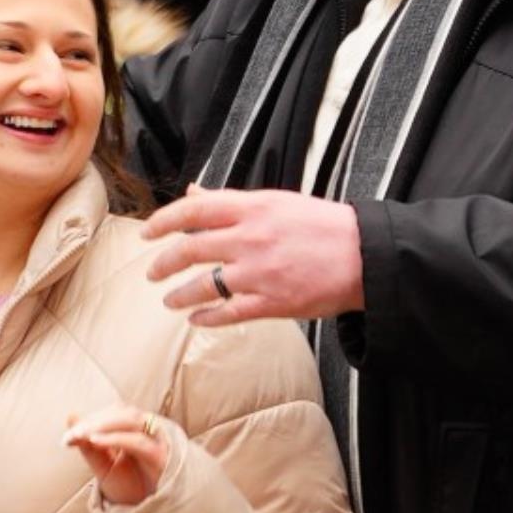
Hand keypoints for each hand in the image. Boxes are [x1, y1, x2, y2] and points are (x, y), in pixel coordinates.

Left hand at [65, 405, 171, 505]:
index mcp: (135, 430)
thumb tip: (71, 416)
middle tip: (74, 433)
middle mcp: (148, 431)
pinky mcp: (159, 456)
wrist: (146, 512)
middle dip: (96, 420)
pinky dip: (116, 438)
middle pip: (124, 412)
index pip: (115, 411)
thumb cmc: (128, 487)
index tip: (71, 432)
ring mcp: (156, 441)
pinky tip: (96, 441)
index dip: (93, 418)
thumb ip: (88, 444)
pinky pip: (138, 442)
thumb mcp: (103, 466)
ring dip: (104, 425)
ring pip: (132, 420)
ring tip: (82, 435)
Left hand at [143, 186, 363, 325]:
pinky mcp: (273, 302)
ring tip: (169, 300)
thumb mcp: (276, 202)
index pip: (194, 210)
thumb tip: (194, 193)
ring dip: (179, 295)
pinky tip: (196, 319)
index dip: (163, 221)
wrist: (365, 255)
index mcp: (253, 208)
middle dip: (163, 264)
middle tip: (151, 273)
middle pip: (191, 249)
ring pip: (204, 285)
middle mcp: (251, 238)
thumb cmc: (323, 225)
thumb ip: (231, 202)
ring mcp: (261, 272)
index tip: (146, 233)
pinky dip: (206, 317)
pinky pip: (228, 312)